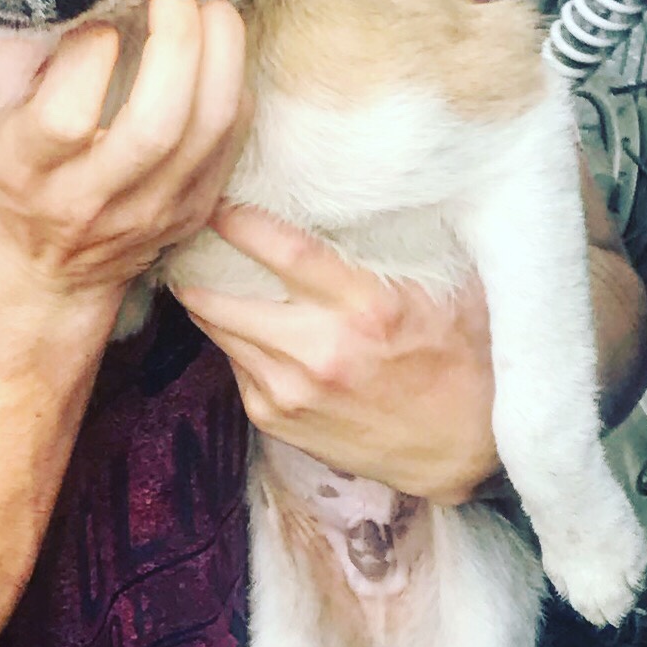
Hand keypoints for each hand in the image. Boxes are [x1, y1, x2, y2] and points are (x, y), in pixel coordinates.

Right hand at [0, 0, 248, 318]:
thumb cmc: (17, 174)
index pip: (68, 116)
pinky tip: (218, 51)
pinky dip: (233, 84)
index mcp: (29, 171)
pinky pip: (231, 139)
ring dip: (222, 53)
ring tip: (210, 6)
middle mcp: (92, 199)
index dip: (92, 51)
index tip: (100, 16)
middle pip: (156, 124)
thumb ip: (23, 47)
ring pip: (208, 128)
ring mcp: (152, 211)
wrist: (47, 270)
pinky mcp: (193, 211)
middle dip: (177, 39)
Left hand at [173, 205, 501, 499]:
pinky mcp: (276, 420)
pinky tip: (242, 326)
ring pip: (221, 333)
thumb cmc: (460, 358)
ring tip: (197, 275)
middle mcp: (321, 351)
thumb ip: (397, 249)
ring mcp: (292, 391)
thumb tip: (353, 197)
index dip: (240, 221)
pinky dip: (233, 341)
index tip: (219, 201)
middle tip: (186, 238)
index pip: (284, 251)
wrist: (461, 450)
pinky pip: (235, 367)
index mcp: (367, 307)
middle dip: (197, 267)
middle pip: (226, 298)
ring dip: (205, 303)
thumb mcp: (447, 291)